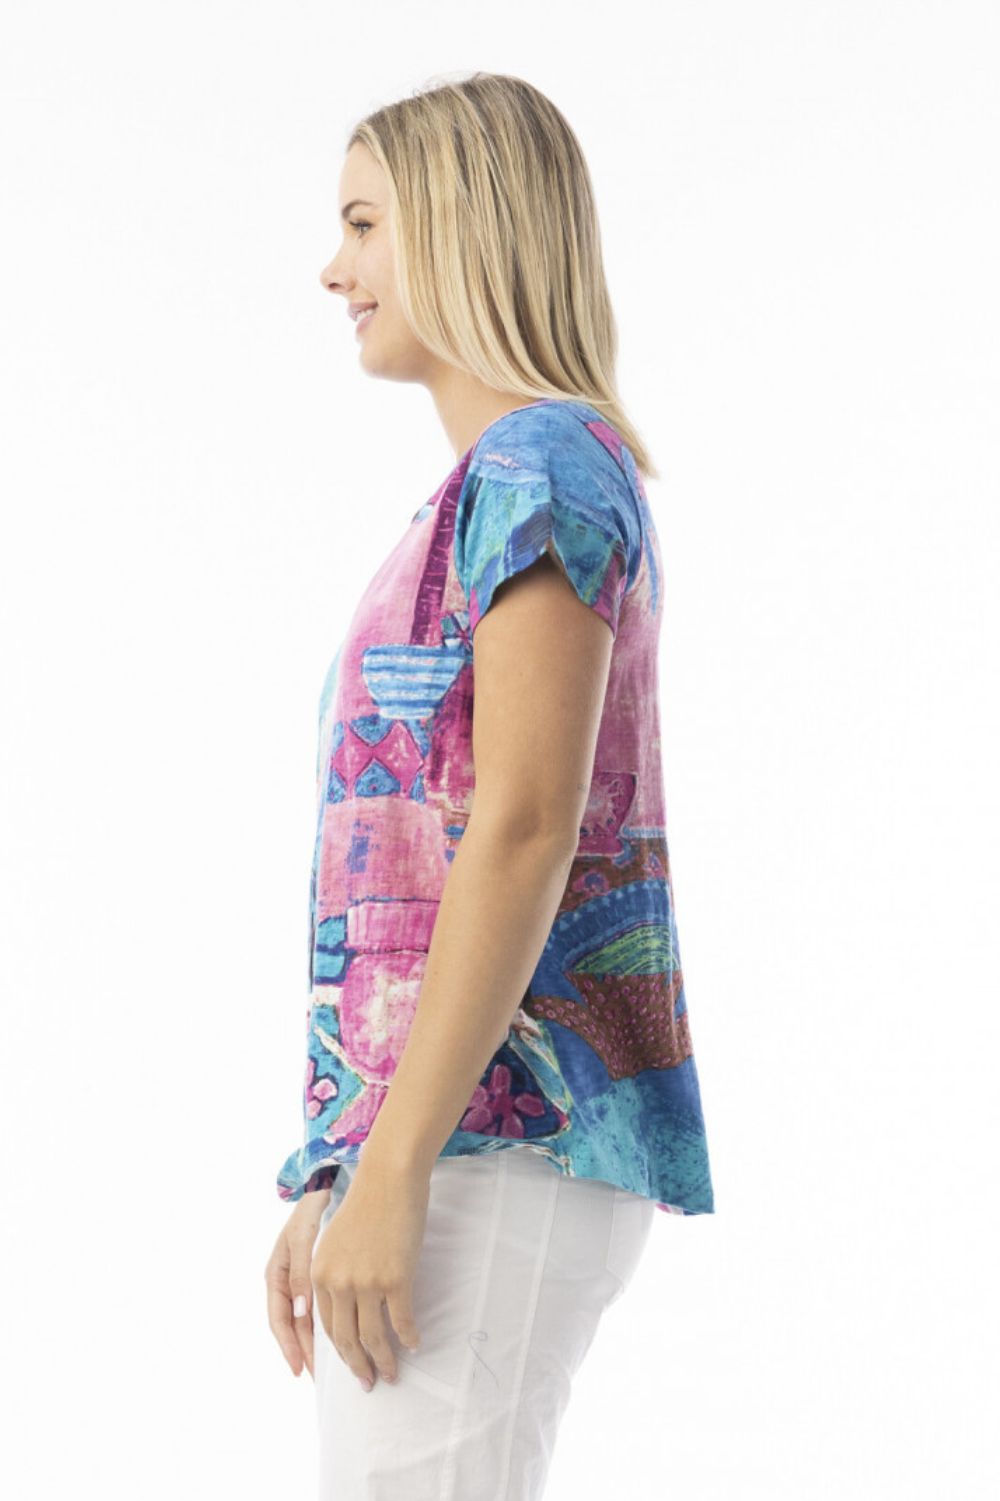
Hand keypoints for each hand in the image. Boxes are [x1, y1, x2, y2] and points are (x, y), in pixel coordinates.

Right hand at [264, 1189, 330, 1378]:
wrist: (333, 1183)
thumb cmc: (315, 1208)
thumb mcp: (303, 1237)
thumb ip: (300, 1272)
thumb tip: (299, 1313)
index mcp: (276, 1274)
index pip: (279, 1320)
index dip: (290, 1347)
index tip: (302, 1369)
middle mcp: (287, 1282)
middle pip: (295, 1327)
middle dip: (308, 1354)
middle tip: (324, 1378)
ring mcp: (303, 1280)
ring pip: (309, 1321)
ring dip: (321, 1344)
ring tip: (339, 1366)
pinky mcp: (322, 1276)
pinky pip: (324, 1307)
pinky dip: (333, 1324)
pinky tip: (348, 1338)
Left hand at [311, 1159, 428, 1391]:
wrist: (388, 1178)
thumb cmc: (366, 1204)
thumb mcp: (337, 1241)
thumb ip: (336, 1273)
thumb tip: (347, 1307)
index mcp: (319, 1274)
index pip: (327, 1326)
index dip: (339, 1352)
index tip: (350, 1366)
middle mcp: (338, 1283)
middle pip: (346, 1340)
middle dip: (359, 1367)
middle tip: (370, 1383)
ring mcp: (367, 1283)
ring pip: (373, 1338)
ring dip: (384, 1362)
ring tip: (393, 1375)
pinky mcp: (396, 1279)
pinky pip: (401, 1321)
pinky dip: (409, 1337)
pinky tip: (415, 1345)